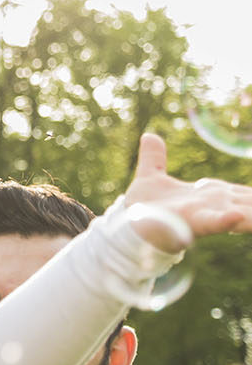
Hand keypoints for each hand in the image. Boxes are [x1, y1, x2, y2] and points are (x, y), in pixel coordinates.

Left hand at [123, 132, 251, 251]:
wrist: (125, 229)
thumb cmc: (142, 208)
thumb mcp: (151, 177)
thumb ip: (154, 158)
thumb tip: (150, 135)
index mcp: (213, 195)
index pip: (247, 193)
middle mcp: (217, 205)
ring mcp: (207, 214)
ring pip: (243, 213)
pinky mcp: (191, 223)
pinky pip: (213, 222)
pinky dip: (227, 219)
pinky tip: (236, 217)